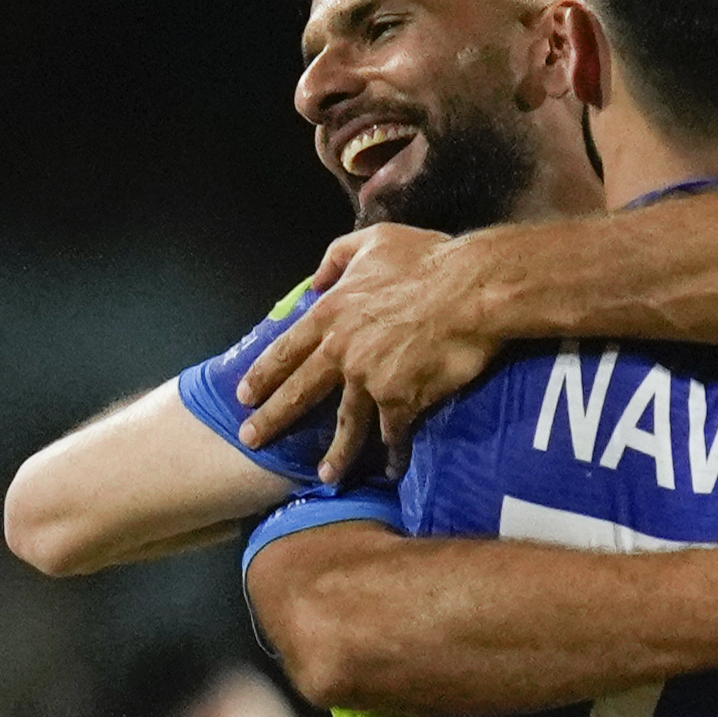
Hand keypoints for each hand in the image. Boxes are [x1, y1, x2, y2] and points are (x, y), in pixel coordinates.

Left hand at [237, 223, 474, 480]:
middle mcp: (342, 350)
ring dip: (336, 452)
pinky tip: (393, 468)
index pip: (285, 350)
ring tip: (325, 475)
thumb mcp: (374, 241)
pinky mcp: (402, 399)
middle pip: (300, 391)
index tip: (245, 395)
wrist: (472, 290)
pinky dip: (394, 453)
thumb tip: (318, 278)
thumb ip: (338, 256)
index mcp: (331, 313)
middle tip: (251, 439)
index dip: (263, 374)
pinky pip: (394, 432)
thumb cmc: (428, 260)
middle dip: (273, 418)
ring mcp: (370, 378)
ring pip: (346, 422)